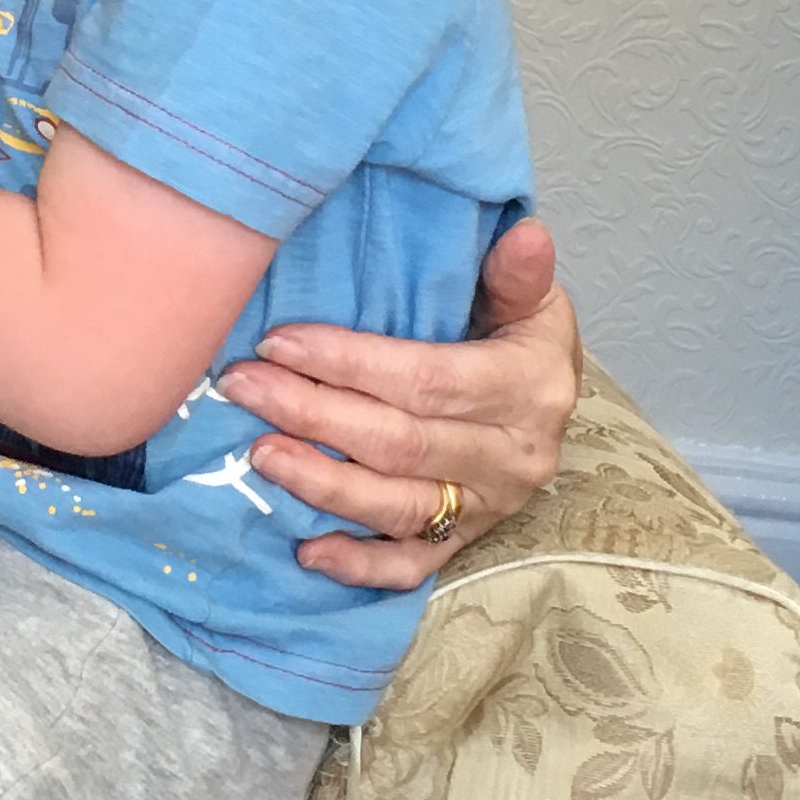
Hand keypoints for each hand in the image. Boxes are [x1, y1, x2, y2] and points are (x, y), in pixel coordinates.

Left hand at [215, 213, 580, 588]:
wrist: (554, 400)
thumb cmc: (523, 335)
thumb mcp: (531, 297)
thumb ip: (517, 273)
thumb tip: (525, 233)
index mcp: (529, 389)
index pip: (426, 380)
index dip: (349, 363)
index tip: (279, 341)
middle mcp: (513, 457)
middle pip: (400, 442)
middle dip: (314, 415)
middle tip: (245, 387)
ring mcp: (488, 508)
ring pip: (398, 507)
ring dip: (323, 484)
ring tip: (260, 453)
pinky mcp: (466, 542)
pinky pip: (411, 566)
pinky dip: (359, 566)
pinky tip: (306, 551)